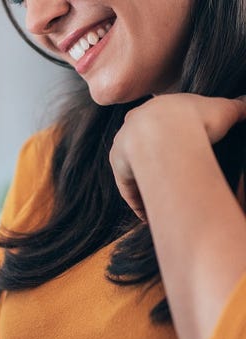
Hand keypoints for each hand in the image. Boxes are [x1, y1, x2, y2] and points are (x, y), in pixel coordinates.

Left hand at [109, 93, 245, 221]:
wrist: (168, 132)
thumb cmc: (198, 118)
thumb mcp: (225, 109)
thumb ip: (238, 108)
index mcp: (156, 110)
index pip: (161, 126)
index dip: (174, 142)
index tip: (184, 156)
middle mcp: (133, 127)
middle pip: (144, 149)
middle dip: (157, 165)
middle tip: (173, 181)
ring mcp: (123, 148)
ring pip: (135, 170)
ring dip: (148, 187)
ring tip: (162, 205)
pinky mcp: (118, 167)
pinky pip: (129, 188)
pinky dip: (139, 202)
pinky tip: (150, 216)